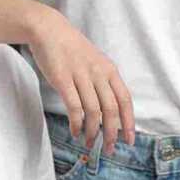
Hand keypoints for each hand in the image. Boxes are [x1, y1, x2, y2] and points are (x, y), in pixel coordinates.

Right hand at [27, 6, 134, 154]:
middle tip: (109, 149)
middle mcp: (98, 73)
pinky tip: (75, 131)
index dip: (129, 122)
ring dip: (93, 132)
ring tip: (89, 144)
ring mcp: (80, 76)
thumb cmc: (71, 49)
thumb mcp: (94, 62)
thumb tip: (110, 110)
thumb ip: (103, 82)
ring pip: (93, 111)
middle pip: (111, 109)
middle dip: (112, 133)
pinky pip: (74, 107)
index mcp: (109, 70)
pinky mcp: (63, 79)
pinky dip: (76, 123)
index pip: (125, 100)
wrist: (49, 30)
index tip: (130, 140)